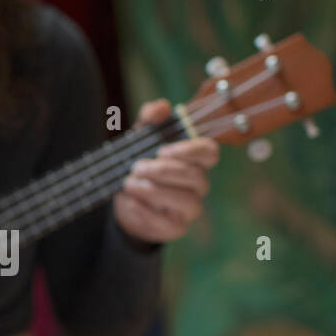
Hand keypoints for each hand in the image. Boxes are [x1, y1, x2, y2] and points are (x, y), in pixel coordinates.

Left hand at [113, 98, 219, 243]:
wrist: (125, 201)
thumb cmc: (140, 166)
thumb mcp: (140, 139)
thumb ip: (149, 118)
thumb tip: (162, 107)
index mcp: (194, 160)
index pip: (210, 152)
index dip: (192, 150)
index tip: (164, 149)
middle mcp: (198, 184)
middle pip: (196, 176)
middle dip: (163, 171)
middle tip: (137, 167)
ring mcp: (190, 208)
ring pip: (187, 200)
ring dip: (154, 190)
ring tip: (129, 184)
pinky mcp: (176, 227)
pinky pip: (169, 223)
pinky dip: (146, 212)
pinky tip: (131, 203)